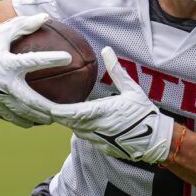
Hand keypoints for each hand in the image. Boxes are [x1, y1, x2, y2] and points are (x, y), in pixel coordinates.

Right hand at [0, 14, 71, 126]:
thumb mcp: (0, 33)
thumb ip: (23, 26)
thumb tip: (45, 17)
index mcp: (7, 63)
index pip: (32, 61)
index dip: (50, 59)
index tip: (68, 57)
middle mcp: (4, 83)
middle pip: (33, 100)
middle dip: (52, 108)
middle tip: (68, 111)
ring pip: (25, 113)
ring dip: (41, 117)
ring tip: (56, 118)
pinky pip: (13, 117)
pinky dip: (26, 120)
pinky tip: (36, 121)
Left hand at [51, 47, 173, 162]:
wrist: (155, 140)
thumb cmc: (144, 113)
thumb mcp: (131, 89)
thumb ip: (116, 70)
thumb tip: (106, 50)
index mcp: (102, 113)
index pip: (72, 113)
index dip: (55, 110)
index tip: (44, 104)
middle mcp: (96, 128)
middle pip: (68, 122)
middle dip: (54, 114)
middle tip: (41, 104)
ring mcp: (97, 139)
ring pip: (75, 129)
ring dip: (66, 120)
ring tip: (53, 109)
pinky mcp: (100, 146)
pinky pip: (84, 135)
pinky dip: (78, 127)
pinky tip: (74, 119)